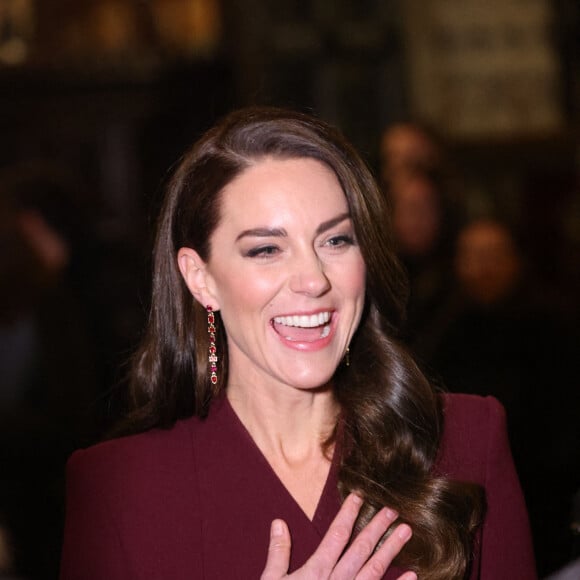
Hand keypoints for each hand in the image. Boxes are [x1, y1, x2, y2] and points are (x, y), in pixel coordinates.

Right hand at [260, 493, 415, 579]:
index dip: (348, 514)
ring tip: (405, 531)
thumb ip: (278, 553)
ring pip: (374, 570)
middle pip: (360, 549)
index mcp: (315, 572)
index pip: (336, 536)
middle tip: (392, 509)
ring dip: (391, 550)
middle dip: (376, 527)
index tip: (359, 497)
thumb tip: (279, 522)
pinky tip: (412, 575)